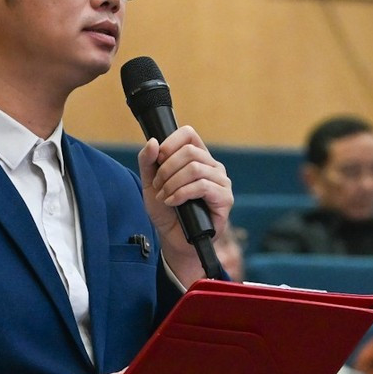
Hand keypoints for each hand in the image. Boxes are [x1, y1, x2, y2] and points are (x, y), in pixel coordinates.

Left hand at [138, 125, 232, 282]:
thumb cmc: (166, 211)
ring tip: (164, 197)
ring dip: (172, 183)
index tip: (157, 160)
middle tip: (158, 186)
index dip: (169, 143)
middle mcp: (212, 166)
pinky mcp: (224, 198)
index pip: (188, 134)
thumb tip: (152, 141)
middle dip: (166, 169)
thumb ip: (148, 162)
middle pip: (189, 151)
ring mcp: (221, 181)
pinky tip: (173, 202)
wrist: (173, 239)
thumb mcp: (150, 184)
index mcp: (197, 157)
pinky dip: (181, 193)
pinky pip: (202, 186)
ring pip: (194, 168)